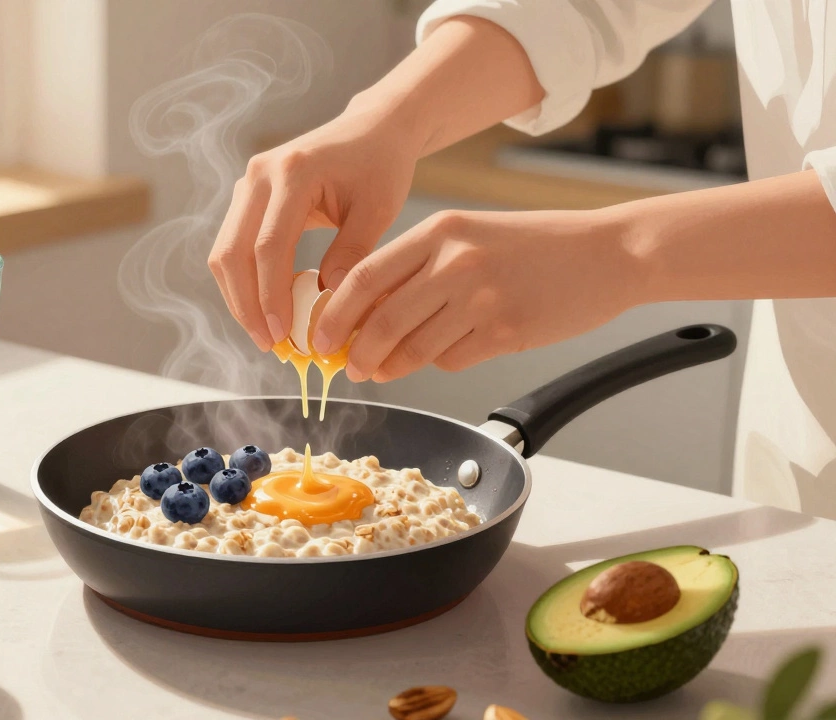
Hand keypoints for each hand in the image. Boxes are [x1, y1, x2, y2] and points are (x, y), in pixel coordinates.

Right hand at [207, 97, 419, 350]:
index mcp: (293, 171)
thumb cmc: (380, 166)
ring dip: (239, 298)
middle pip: (233, 252)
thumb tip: (325, 302)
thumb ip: (352, 253)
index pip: (268, 246)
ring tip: (265, 335)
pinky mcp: (247, 196)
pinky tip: (264, 309)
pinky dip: (243, 282)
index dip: (270, 296)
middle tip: (268, 344)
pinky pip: (232, 246)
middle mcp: (260, 174)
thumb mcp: (379, 209)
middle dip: (246, 305)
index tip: (282, 335)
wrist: (372, 129)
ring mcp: (248, 183)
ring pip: (224, 252)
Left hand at [311, 208, 644, 380]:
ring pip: (412, 347)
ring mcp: (481, 298)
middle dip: (355, 350)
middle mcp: (456, 262)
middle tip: (347, 365)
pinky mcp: (505, 331)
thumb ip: (419, 266)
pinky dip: (440, 362)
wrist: (608, 254)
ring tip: (380, 370)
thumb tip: (365, 312)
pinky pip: (451, 359)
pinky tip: (446, 352)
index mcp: (440, 231)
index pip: (364, 277)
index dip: (334, 314)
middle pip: (381, 319)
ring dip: (390, 366)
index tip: (319, 337)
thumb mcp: (469, 236)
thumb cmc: (535, 247)